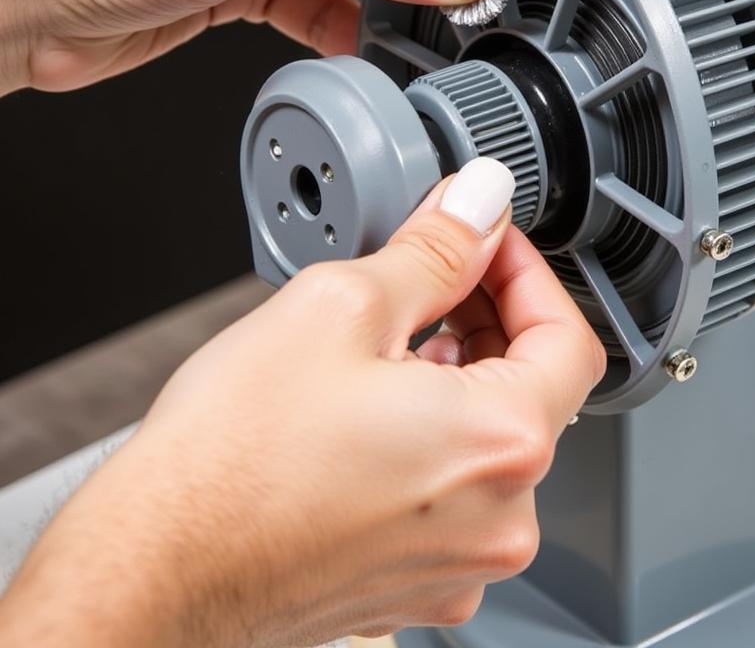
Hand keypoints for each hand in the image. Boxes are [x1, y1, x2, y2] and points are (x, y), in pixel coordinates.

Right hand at [0, 159, 605, 646]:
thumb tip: (479, 204)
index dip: (529, 273)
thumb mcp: (340, 307)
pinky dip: (432, 436)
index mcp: (500, 445)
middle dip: (489, 319)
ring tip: (387, 343)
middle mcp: (499, 519)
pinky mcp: (418, 583)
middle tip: (432, 279)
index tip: (489, 245)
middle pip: (534, 389)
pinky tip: (371, 409)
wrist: (151, 575)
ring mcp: (460, 562)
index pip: (570, 337)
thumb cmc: (226, 467)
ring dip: (458, 376)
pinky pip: (456, 491)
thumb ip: (435, 250)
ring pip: (491, 439)